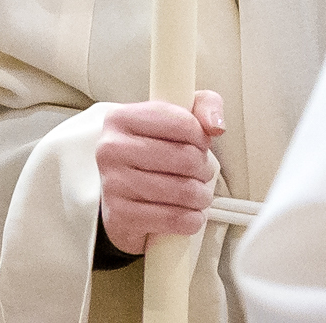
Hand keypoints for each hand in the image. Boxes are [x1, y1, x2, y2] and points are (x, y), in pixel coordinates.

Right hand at [96, 91, 224, 255]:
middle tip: (201, 173)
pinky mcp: (120, 216)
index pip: (180, 122)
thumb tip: (215, 124)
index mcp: (120, 118)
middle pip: (185, 158)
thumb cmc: (152, 155)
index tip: (201, 144)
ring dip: (202, 196)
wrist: (123, 198)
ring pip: (183, 191)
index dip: (201, 136)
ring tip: (198, 194)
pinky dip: (191, 219)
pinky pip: (173, 218)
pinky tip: (189, 214)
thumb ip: (203, 106)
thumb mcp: (175, 120)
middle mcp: (110, 148)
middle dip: (204, 169)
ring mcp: (112, 184)